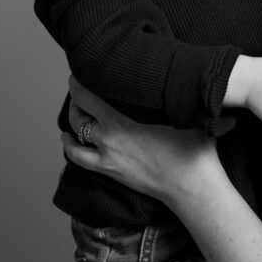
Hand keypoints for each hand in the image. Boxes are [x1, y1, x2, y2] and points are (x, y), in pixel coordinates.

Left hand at [63, 76, 219, 205]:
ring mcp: (108, 163)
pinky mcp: (113, 176)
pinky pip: (83, 163)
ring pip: (74, 147)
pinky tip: (77, 147)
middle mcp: (108, 144)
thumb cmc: (191, 149)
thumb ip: (175, 95)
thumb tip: (182, 75)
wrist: (191, 187)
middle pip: (78, 121)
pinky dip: (75, 152)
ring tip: (73, 119)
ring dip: (70, 131)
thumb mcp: (183, 113)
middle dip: (74, 104)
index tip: (74, 76)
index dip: (77, 87)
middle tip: (77, 92)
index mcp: (121, 126)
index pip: (88, 101)